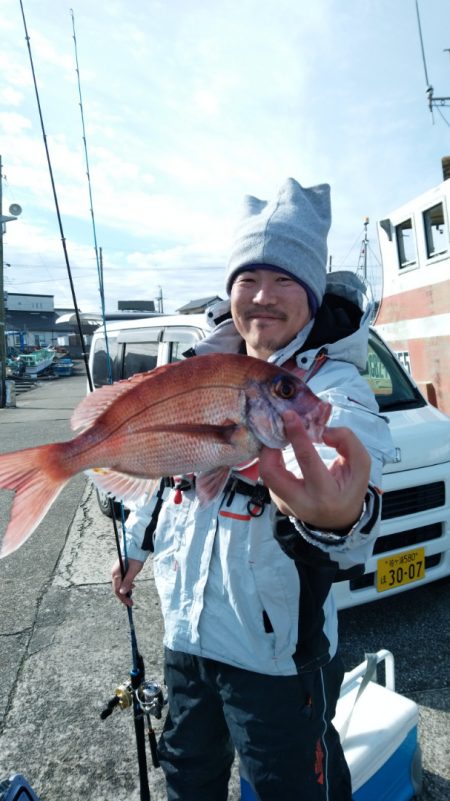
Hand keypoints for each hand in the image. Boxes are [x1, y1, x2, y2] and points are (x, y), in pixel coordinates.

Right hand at [111, 557, 143, 606]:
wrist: (136, 548)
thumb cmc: (135, 558)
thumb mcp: (133, 570)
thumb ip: (128, 581)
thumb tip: (122, 592)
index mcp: (116, 573)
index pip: (117, 589)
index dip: (123, 598)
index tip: (130, 603)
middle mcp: (114, 573)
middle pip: (117, 588)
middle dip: (123, 596)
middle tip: (131, 602)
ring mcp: (116, 572)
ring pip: (119, 585)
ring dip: (125, 591)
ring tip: (132, 592)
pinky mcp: (120, 571)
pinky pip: (121, 581)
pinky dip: (126, 585)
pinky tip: (132, 585)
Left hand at [259, 410, 370, 530]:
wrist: (340, 519)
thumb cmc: (350, 488)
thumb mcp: (360, 465)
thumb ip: (347, 441)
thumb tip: (322, 431)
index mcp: (326, 494)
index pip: (307, 459)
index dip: (297, 435)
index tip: (289, 416)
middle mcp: (302, 503)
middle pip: (271, 473)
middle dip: (269, 448)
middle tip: (277, 430)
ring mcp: (286, 506)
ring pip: (266, 475)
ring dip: (270, 453)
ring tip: (280, 438)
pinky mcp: (278, 503)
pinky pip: (270, 478)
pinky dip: (273, 461)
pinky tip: (281, 451)